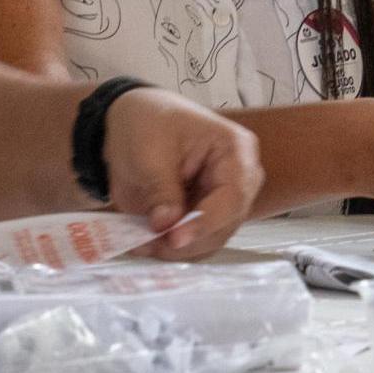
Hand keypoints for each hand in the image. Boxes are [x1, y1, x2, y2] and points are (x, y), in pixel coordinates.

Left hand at [98, 87, 263, 259]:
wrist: (134, 122)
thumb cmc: (148, 123)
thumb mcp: (149, 151)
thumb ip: (160, 189)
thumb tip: (166, 225)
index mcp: (235, 151)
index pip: (233, 197)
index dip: (206, 222)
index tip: (173, 237)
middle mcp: (239, 180)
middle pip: (225, 225)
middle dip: (188, 241)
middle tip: (150, 244)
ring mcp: (224, 201)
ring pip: (211, 240)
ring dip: (177, 250)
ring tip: (142, 243)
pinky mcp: (206, 217)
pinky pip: (196, 243)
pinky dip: (171, 249)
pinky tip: (146, 243)